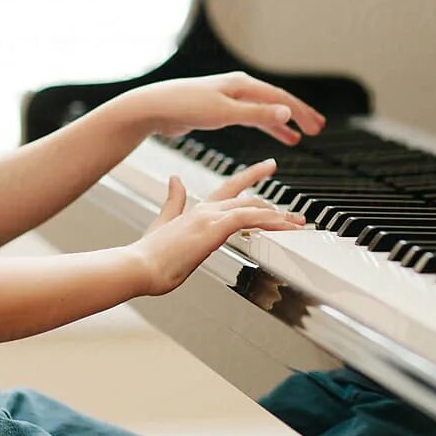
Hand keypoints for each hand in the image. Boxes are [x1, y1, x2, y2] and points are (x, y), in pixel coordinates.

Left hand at [123, 72, 325, 145]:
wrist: (154, 108)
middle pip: (275, 101)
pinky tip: (270, 135)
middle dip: (297, 116)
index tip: (317, 127)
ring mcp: (228, 98)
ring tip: (298, 137)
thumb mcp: (224, 113)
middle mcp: (237, 88)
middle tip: (316, 129)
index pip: (280, 98)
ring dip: (282, 123)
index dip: (301, 112)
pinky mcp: (218, 110)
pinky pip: (250, 118)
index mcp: (242, 85)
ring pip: (263, 110)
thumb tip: (286, 113)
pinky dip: (264, 127)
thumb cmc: (184, 106)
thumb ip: (256, 115)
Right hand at [133, 170, 305, 295]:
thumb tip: (174, 180)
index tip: (264, 169)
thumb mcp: (162, 223)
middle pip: (246, 197)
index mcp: (196, 211)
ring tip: (297, 224)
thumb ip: (172, 202)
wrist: (138, 266)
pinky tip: (284, 226)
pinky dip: (270, 221)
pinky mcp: (213, 228)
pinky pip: (250, 218)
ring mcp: (210, 218)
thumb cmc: (149, 256)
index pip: (228, 190)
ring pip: (253, 208)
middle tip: (293, 211)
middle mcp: (206, 210)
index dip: (248, 179)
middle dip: (272, 202)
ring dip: (279, 217)